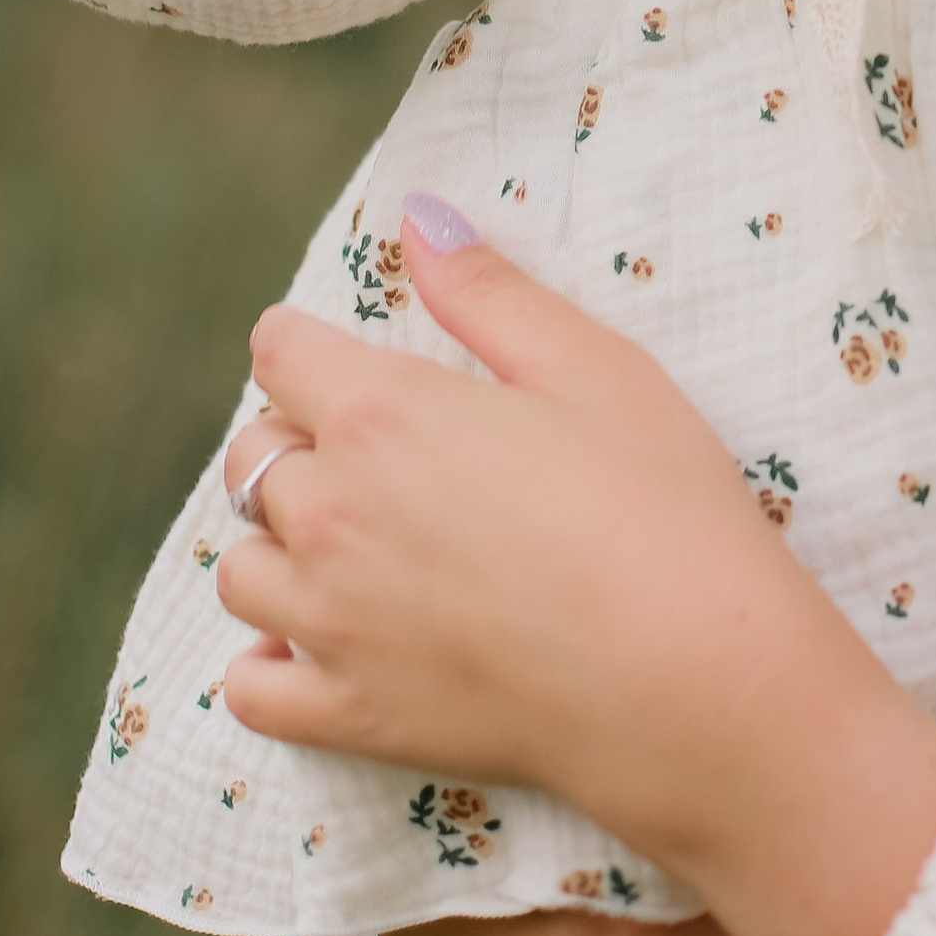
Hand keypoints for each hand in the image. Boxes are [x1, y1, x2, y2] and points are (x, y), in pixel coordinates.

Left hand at [215, 205, 935, 935]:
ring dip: (281, 546)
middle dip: (298, 441)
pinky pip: (253, 686)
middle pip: (251, 458)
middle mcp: (329, 516)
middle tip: (379, 454)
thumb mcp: (591, 365)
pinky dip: (270, 661)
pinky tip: (320, 643)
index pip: (279, 351)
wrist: (693, 679)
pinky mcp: (349, 717)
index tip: (353, 361)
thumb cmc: (657, 504)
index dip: (311, 345)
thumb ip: (488, 290)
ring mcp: (330, 625)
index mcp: (381, 414)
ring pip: (241, 570)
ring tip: (355, 546)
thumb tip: (416, 218)